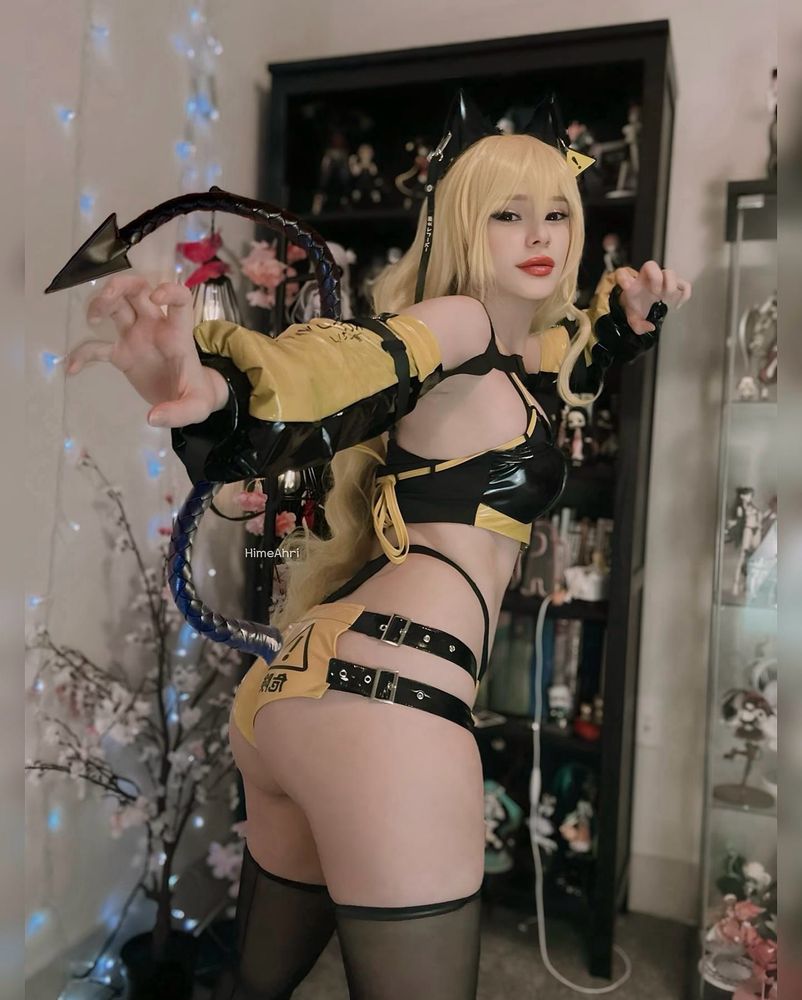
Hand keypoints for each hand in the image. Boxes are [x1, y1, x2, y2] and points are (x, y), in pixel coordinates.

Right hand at [67, 274, 225, 427]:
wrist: (186, 401)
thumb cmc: (196, 395)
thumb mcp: (196, 407)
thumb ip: (179, 412)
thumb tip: (153, 417)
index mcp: (177, 334)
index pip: (179, 300)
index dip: (170, 290)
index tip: (156, 297)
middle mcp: (155, 328)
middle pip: (138, 290)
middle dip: (120, 286)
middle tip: (106, 299)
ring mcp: (137, 337)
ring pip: (117, 305)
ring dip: (101, 304)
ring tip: (92, 320)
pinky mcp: (122, 354)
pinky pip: (98, 347)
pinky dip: (83, 354)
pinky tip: (72, 369)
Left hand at [615, 261, 691, 334]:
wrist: (642, 303)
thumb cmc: (636, 306)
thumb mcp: (633, 319)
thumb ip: (637, 325)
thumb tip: (650, 327)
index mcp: (634, 284)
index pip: (623, 273)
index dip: (623, 277)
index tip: (627, 286)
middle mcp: (647, 278)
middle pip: (651, 265)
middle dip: (655, 278)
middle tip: (656, 293)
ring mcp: (662, 279)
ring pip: (670, 272)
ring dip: (670, 285)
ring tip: (666, 299)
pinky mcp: (673, 285)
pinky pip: (684, 284)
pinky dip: (685, 294)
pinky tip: (678, 305)